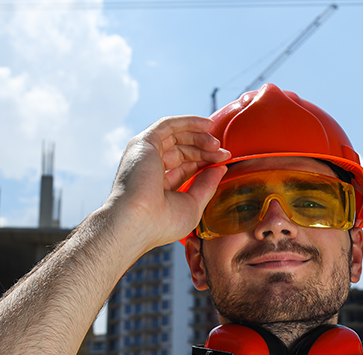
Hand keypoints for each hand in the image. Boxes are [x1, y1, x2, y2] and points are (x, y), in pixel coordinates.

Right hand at [103, 116, 230, 250]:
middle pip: (182, 150)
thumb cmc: (161, 223)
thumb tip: (220, 168)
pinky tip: (206, 125)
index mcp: (158, 185)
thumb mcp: (193, 204)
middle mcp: (150, 168)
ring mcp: (145, 155)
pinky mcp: (143, 143)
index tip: (224, 161)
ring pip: (176, 136)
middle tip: (223, 152)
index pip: (185, 166)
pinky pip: (168, 125)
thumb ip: (207, 185)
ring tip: (216, 143)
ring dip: (199, 136)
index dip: (205, 161)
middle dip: (205, 149)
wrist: (138, 221)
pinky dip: (188, 122)